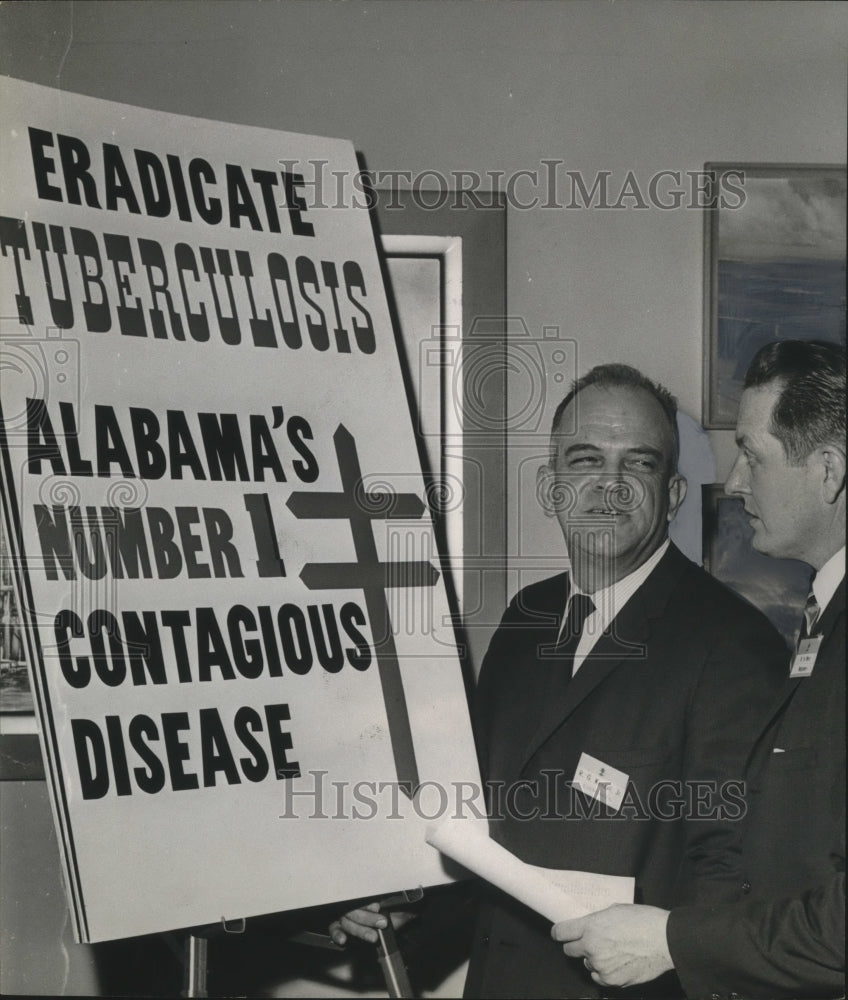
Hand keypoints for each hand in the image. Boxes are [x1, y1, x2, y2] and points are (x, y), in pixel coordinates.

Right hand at [329, 901, 414, 946]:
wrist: (379, 929)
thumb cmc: (384, 917)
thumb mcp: (395, 913)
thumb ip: (403, 913)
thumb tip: (415, 913)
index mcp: (366, 898)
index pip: (364, 899)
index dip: (370, 905)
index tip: (378, 908)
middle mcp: (354, 905)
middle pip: (356, 911)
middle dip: (369, 919)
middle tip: (382, 924)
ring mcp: (344, 916)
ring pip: (347, 921)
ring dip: (359, 930)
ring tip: (372, 937)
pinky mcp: (337, 928)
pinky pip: (333, 929)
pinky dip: (337, 934)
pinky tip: (343, 940)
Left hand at [551, 904, 672, 986]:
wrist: (664, 939)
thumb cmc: (642, 920)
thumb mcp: (614, 910)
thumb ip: (597, 920)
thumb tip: (588, 926)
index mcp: (590, 926)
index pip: (561, 932)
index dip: (559, 933)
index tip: (560, 934)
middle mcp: (592, 947)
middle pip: (569, 950)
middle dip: (576, 946)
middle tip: (587, 942)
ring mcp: (601, 965)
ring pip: (587, 964)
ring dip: (594, 959)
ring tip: (612, 951)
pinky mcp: (612, 980)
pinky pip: (599, 978)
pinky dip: (604, 972)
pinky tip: (616, 963)